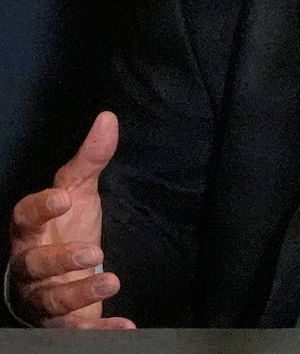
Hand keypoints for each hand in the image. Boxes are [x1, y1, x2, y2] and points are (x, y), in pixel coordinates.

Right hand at [8, 111, 133, 327]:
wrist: (66, 274)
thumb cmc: (67, 228)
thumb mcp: (80, 192)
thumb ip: (91, 159)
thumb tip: (108, 118)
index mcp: (32, 230)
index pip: (24, 216)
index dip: (40, 207)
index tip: (62, 197)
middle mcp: (30, 265)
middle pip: (35, 265)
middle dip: (61, 260)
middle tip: (93, 252)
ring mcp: (43, 296)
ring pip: (51, 300)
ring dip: (80, 296)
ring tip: (111, 281)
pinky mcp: (62, 323)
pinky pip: (76, 332)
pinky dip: (99, 331)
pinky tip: (123, 327)